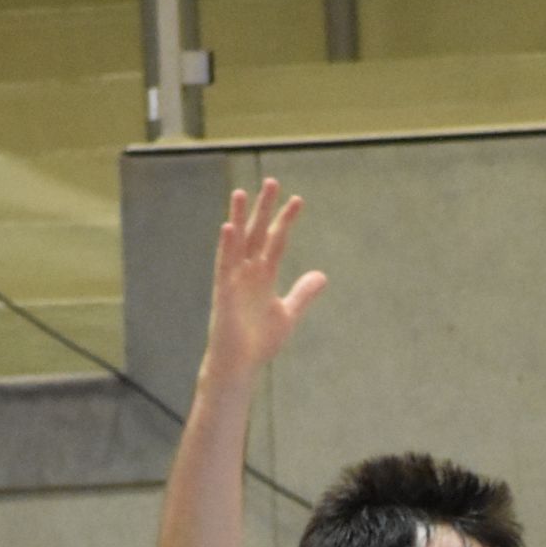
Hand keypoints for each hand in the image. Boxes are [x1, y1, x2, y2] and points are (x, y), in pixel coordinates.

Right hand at [201, 181, 326, 383]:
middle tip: (273, 182)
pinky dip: (226, 245)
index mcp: (264, 275)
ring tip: (241, 192)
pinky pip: (224, 264)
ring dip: (239, 217)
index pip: (276, 241)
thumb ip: (303, 293)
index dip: (286, 221)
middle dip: (264, 209)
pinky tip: (229, 226)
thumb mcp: (288, 314)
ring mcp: (234, 279)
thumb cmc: (259, 342)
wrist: (240, 365)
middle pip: (257, 233)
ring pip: (237, 242)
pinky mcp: (223, 291)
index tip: (298, 200)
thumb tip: (322, 275)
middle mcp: (248, 272)